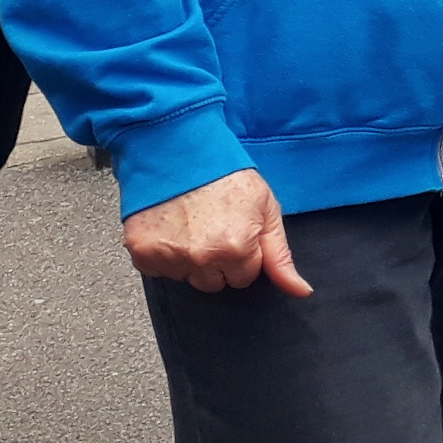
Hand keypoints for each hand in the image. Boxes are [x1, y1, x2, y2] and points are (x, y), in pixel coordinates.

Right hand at [123, 169, 311, 296]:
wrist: (180, 151)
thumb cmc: (226, 175)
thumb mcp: (267, 209)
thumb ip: (281, 256)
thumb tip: (300, 291)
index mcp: (236, 249)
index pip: (243, 278)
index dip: (243, 255)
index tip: (237, 233)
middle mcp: (202, 258)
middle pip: (213, 283)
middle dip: (217, 262)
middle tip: (214, 229)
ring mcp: (169, 257)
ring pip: (186, 278)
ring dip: (190, 259)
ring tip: (192, 225)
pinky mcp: (142, 252)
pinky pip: (157, 271)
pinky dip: (164, 254)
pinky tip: (172, 229)